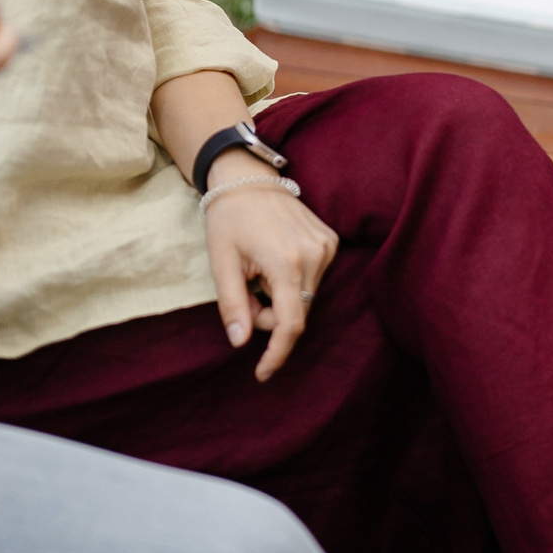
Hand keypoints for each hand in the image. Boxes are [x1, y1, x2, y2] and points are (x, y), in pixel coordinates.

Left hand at [202, 166, 338, 380]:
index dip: (277, 354)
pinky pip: (312, 279)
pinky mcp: (330, 241)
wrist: (248, 179)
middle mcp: (314, 256)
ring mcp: (326, 247)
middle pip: (296, 313)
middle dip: (269, 316)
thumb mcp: (221, 263)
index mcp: (286, 263)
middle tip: (244, 295)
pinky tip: (275, 260)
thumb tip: (240, 343)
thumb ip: (232, 305)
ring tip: (258, 273)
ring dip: (280, 299)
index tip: (262, 374)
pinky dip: (291, 282)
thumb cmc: (228, 219)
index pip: (290, 324)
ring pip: (305, 298)